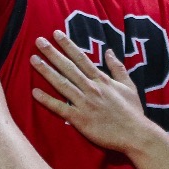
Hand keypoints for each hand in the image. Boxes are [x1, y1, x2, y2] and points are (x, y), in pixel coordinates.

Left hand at [30, 32, 158, 154]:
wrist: (135, 134)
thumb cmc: (132, 111)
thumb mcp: (128, 85)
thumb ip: (117, 68)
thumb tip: (109, 51)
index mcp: (101, 79)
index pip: (81, 58)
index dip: (67, 45)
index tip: (56, 34)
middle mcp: (91, 88)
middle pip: (68, 67)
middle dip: (52, 53)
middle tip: (38, 41)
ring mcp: (84, 103)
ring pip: (62, 84)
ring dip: (46, 71)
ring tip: (33, 60)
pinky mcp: (80, 119)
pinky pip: (60, 108)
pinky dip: (47, 100)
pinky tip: (35, 92)